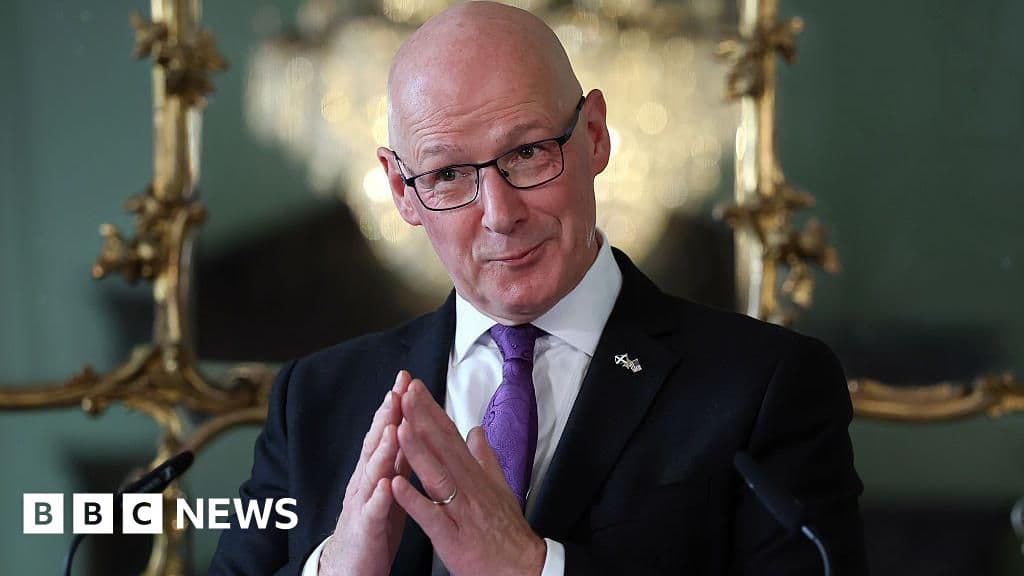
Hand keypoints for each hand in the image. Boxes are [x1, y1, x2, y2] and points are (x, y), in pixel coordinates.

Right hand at [320, 371, 411, 575]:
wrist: (350, 566)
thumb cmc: (374, 524)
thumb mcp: (391, 486)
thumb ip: (400, 459)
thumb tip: (413, 428)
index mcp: (378, 470)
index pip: (388, 431)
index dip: (397, 405)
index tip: (408, 379)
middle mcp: (366, 481)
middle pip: (376, 442)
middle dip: (387, 415)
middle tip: (397, 390)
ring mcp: (363, 503)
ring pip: (373, 472)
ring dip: (382, 449)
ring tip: (392, 427)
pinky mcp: (365, 528)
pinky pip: (373, 511)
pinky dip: (379, 497)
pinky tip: (386, 484)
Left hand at [391, 379, 546, 575]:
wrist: (523, 569)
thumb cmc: (508, 533)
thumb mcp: (501, 489)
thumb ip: (486, 459)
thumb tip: (476, 431)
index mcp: (476, 476)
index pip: (451, 436)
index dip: (433, 412)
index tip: (417, 389)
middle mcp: (469, 488)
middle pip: (443, 448)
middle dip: (423, 419)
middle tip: (406, 392)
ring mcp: (460, 511)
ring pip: (437, 476)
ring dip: (418, 451)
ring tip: (400, 426)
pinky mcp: (452, 538)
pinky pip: (431, 517)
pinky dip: (414, 500)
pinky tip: (397, 484)